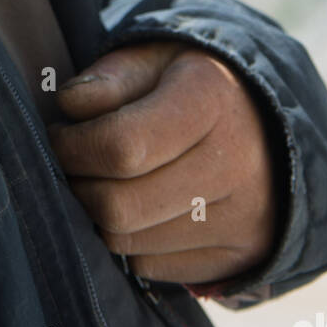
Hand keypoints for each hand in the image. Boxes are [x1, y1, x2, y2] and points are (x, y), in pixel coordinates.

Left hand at [46, 41, 279, 285]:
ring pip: (129, 243)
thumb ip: (109, 77)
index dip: (73, 146)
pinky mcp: (241, 257)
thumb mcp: (151, 59)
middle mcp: (238, 163)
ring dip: (99, 216)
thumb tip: (69, 105)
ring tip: (105, 181)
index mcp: (211, 99)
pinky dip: (132, 240)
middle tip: (74, 164)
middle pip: (120, 206)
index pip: (123, 145)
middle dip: (79, 185)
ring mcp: (245, 217)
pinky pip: (152, 267)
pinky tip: (140, 206)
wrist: (266, 122)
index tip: (60, 135)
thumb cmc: (187, 84)